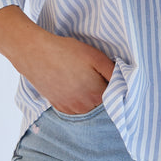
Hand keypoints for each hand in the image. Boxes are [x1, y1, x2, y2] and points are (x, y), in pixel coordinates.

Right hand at [0, 6, 114, 113]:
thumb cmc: (67, 51)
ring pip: (88, 107)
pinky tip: (73, 85)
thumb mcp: (95, 56)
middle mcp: (84, 107)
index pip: (114, 96)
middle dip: (102, 91)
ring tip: (82, 78)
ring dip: (89, 97)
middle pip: (101, 103)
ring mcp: (69, 109)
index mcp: (96, 94)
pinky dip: (77, 100)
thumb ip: (113, 71)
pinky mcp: (58, 107)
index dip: (114, 85)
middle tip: (94, 74)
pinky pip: (74, 108)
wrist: (36, 53)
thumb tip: (123, 80)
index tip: (109, 75)